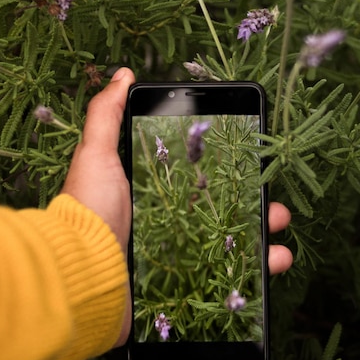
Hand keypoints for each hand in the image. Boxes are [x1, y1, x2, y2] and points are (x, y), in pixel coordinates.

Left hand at [62, 67, 292, 347]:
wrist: (79, 276)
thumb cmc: (88, 212)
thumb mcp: (96, 155)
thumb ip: (107, 115)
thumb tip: (124, 75)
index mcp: (151, 193)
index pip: (198, 178)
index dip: (227, 171)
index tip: (251, 164)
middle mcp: (166, 223)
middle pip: (220, 210)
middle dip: (252, 205)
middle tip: (275, 206)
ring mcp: (175, 255)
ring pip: (228, 243)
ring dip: (261, 236)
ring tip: (280, 233)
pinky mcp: (180, 285)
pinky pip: (224, 276)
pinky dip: (255, 270)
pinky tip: (275, 261)